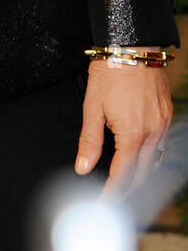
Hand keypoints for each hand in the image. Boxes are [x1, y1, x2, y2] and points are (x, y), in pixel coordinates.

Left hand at [75, 55, 172, 197]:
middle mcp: (152, 132)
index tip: (103, 204)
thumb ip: (89, 140)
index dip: (112, 193)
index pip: (123, 175)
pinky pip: (160, 144)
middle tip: (111, 197)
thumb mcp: (92, 106)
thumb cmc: (110, 71)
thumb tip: (83, 167)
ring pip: (154, 161)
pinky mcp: (167, 114)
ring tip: (122, 182)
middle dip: (127, 189)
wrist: (132, 47)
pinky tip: (138, 156)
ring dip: (140, 175)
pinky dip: (149, 156)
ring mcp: (163, 123)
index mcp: (132, 134)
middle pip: (142, 174)